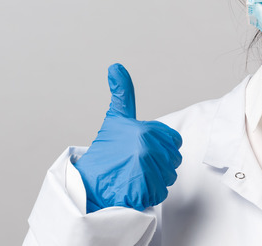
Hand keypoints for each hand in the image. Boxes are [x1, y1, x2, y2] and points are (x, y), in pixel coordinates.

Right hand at [73, 63, 182, 211]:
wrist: (87, 183)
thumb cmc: (105, 151)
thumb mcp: (115, 118)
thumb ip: (122, 93)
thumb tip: (116, 66)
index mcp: (146, 130)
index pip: (174, 142)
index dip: (162, 148)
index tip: (144, 150)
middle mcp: (147, 148)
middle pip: (174, 160)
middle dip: (160, 165)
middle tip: (137, 165)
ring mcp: (144, 169)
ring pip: (168, 177)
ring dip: (155, 180)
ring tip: (134, 176)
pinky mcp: (141, 190)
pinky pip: (159, 193)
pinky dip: (149, 194)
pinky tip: (133, 188)